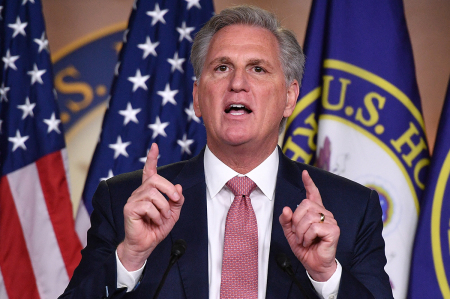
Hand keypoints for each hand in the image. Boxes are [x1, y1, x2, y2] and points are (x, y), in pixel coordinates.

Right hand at [117, 143, 183, 270]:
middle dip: (169, 190)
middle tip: (175, 202)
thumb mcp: (173, 214)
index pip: (149, 171)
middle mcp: (139, 192)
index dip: (152, 158)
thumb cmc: (156, 229)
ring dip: (164, 207)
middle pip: (156, 179)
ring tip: (163, 218)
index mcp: (149, 191)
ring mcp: (133, 199)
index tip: (155, 146)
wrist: (145, 245)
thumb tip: (178, 187)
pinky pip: (147, 205)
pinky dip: (156, 214)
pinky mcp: (129, 208)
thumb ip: (177, 200)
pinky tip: (154, 221)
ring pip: (153, 193)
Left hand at [279, 170, 339, 281]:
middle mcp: (324, 213)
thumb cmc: (305, 249)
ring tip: (303, 240)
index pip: (313, 194)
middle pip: (304, 205)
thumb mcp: (290, 233)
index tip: (305, 173)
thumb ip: (286, 221)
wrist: (314, 265)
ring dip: (300, 231)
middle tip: (298, 234)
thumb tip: (286, 209)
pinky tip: (309, 242)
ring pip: (308, 217)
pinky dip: (307, 236)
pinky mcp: (333, 230)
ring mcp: (330, 221)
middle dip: (296, 221)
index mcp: (315, 212)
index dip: (309, 183)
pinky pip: (314, 227)